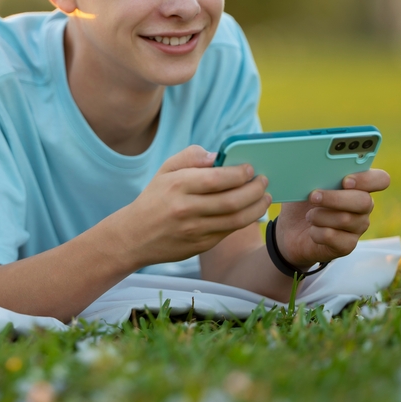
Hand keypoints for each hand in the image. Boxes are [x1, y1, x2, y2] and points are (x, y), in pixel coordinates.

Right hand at [113, 145, 271, 268]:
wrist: (135, 236)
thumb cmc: (154, 198)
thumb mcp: (165, 170)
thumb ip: (190, 157)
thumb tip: (218, 156)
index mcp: (177, 186)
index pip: (217, 179)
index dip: (240, 173)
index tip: (251, 168)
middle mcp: (186, 209)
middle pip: (232, 201)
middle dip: (254, 190)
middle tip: (264, 181)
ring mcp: (194, 230)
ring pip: (236, 219)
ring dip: (256, 207)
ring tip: (265, 197)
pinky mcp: (201, 245)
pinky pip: (229, 231)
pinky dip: (244, 220)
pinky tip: (251, 211)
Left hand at [275, 169, 390, 267]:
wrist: (289, 231)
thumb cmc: (301, 203)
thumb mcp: (304, 185)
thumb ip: (314, 175)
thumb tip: (312, 167)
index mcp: (358, 186)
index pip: (380, 180)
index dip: (367, 180)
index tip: (345, 181)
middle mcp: (362, 207)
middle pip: (365, 201)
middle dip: (336, 198)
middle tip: (313, 196)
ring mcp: (357, 227)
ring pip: (347, 219)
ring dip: (321, 216)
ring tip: (309, 215)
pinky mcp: (347, 245)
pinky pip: (335, 238)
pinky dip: (318, 232)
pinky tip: (311, 230)